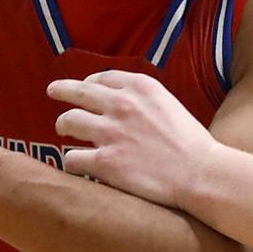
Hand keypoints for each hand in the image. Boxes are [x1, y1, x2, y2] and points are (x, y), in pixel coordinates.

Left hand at [49, 70, 218, 210]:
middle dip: (61, 90)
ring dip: (63, 125)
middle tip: (53, 91)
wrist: (200, 173)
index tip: (86, 87)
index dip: (90, 82)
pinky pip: (72, 158)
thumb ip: (145, 101)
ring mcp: (109, 132)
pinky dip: (73, 160)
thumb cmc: (192, 143)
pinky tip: (77, 163)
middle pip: (77, 91)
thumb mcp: (170, 105)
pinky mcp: (104, 162)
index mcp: (140, 87)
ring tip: (63, 130)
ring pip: (67, 121)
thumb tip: (127, 105)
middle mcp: (121, 104)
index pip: (102, 77)